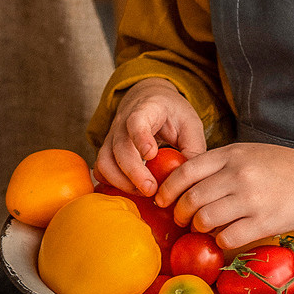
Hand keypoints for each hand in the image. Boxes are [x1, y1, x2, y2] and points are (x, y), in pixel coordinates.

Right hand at [93, 78, 205, 195]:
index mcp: (147, 109)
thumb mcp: (190, 124)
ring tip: (144, 192)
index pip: (137, 120)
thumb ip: (194, 149)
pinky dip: (111, 184)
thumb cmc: (172, 114)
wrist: (149, 100)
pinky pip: (100, 170)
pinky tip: (131, 191)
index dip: (141, 138)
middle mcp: (123, 122)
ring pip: (105, 161)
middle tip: (151, 190)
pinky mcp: (107, 151)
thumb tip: (191, 180)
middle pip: (119, 147)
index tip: (151, 155)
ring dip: (122, 182)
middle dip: (134, 172)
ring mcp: (112, 137)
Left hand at [155, 142, 293, 250]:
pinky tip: (225, 236)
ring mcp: (250, 200)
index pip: (186, 171)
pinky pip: (227, 237)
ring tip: (203, 228)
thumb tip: (184, 181)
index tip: (161, 199)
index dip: (167, 188)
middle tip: (182, 218)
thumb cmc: (281, 166)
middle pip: (192, 198)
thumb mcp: (248, 152)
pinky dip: (220, 240)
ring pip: (205, 220)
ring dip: (199, 228)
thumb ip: (218, 163)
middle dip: (180, 213)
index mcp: (232, 154)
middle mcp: (238, 175)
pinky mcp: (263, 223)